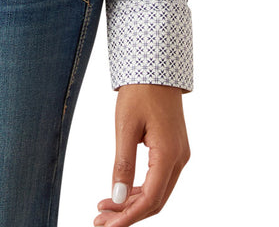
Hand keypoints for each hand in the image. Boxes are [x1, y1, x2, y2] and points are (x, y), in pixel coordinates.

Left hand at [94, 84, 190, 225]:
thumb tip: (116, 198)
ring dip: (131, 204)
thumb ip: (122, 164)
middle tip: (99, 222)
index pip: (150, 199)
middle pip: (155, 200)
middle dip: (127, 215)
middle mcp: (179, 159)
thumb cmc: (140, 91)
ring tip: (104, 210)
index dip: (128, 217)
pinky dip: (138, 190)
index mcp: (169, 155)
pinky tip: (119, 194)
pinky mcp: (172, 150)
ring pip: (156, 191)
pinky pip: (157, 179)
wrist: (156, 67)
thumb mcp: (125, 126)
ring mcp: (178, 155)